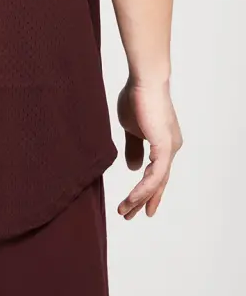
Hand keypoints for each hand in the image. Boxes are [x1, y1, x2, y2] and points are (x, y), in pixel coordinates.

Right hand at [117, 79, 182, 219]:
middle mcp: (171, 149)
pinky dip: (143, 189)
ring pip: (156, 183)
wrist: (143, 80)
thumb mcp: (131, 128)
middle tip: (128, 215)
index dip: (147, 192)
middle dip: (143, 201)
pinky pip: (155, 175)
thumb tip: (132, 168)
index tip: (136, 206)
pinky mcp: (165, 147)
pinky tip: (132, 198)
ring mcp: (169, 149)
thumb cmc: (136, 97)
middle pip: (158, 183)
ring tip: (124, 210)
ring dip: (139, 198)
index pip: (156, 174)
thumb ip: (133, 148)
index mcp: (164, 144)